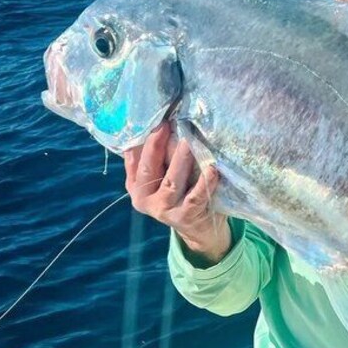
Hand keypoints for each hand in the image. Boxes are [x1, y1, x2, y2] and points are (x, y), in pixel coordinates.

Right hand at [124, 122, 229, 265]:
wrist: (200, 227)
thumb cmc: (181, 192)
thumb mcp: (162, 176)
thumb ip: (156, 156)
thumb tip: (156, 121)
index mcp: (136, 185)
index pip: (135, 158)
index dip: (144, 139)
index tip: (154, 119)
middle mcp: (144, 198)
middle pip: (149, 168)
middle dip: (157, 145)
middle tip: (166, 125)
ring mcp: (164, 209)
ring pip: (171, 181)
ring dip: (181, 160)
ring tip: (188, 142)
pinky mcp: (185, 216)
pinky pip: (196, 197)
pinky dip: (204, 182)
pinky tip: (212, 169)